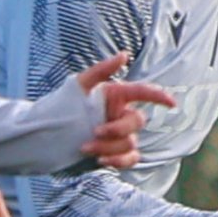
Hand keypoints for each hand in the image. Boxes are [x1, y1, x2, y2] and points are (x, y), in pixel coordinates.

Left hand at [69, 50, 174, 168]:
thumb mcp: (77, 86)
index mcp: (116, 96)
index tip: (171, 103)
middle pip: (137, 121)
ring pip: (130, 143)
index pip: (143, 93)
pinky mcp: (114, 153)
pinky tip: (101, 160)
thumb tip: (124, 55)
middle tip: (94, 132)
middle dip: (117, 128)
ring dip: (109, 147)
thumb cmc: (61, 107)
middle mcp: (121, 115)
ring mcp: (119, 136)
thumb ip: (101, 70)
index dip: (159, 97)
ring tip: (86, 147)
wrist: (46, 136)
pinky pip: (129, 159)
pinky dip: (118, 161)